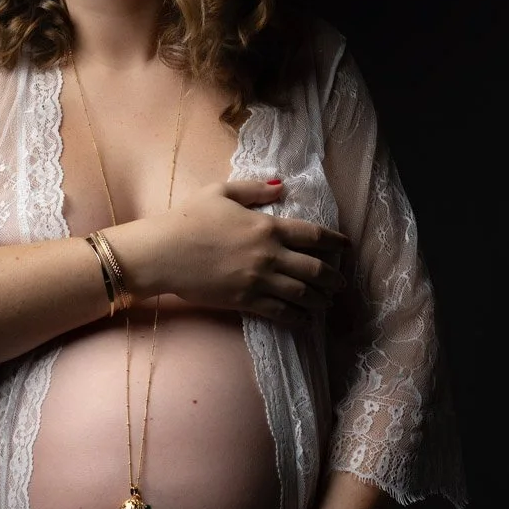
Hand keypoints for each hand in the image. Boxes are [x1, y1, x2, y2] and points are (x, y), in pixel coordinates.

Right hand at [113, 178, 349, 324]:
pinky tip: (306, 322)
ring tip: (327, 303)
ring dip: (319, 300)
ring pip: (302, 294)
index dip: (335, 242)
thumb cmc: (187, 219)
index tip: (346, 247)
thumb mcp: (221, 192)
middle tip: (340, 283)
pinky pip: (280, 312)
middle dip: (333, 278)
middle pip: (315, 269)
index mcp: (267, 226)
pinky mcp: (245, 301)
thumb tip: (282, 186)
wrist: (162, 253)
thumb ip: (255, 189)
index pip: (314, 235)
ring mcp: (258, 280)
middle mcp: (269, 255)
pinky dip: (298, 319)